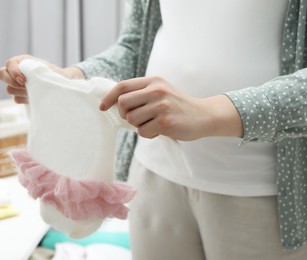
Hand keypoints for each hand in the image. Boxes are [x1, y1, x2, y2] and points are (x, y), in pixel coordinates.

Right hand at [0, 54, 84, 103]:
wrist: (61, 86)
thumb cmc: (55, 75)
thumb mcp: (46, 70)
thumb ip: (35, 71)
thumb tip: (26, 79)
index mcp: (22, 61)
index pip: (9, 64)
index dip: (14, 72)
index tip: (24, 80)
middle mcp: (16, 72)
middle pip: (1, 75)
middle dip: (12, 82)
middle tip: (25, 85)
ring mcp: (16, 84)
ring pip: (9, 89)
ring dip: (21, 91)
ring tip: (35, 90)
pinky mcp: (19, 95)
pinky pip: (16, 99)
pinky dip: (25, 99)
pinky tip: (34, 97)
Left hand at [99, 76, 242, 140]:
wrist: (204, 115)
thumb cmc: (177, 106)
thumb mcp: (161, 91)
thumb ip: (141, 93)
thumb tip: (113, 103)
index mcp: (153, 81)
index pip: (122, 86)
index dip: (109, 97)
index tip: (103, 107)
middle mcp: (156, 90)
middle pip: (122, 104)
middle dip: (124, 115)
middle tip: (137, 118)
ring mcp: (161, 105)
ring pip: (131, 119)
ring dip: (138, 126)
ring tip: (153, 124)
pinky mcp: (165, 121)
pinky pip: (142, 131)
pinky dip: (148, 134)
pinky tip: (159, 130)